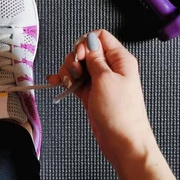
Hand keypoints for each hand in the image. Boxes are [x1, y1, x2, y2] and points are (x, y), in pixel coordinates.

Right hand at [49, 30, 156, 166]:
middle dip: (74, 59)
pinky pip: (76, 81)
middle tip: (74, 73)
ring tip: (67, 83)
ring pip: (79, 66)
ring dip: (68, 71)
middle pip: (86, 51)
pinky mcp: (91, 94)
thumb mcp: (106, 79)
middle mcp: (111, 68)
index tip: (79, 57)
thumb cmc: (121, 114)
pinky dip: (65, 81)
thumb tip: (89, 39)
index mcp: (120, 60)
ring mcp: (100, 81)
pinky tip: (56, 83)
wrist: (123, 143)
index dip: (85, 43)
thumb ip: (95, 57)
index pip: (100, 37)